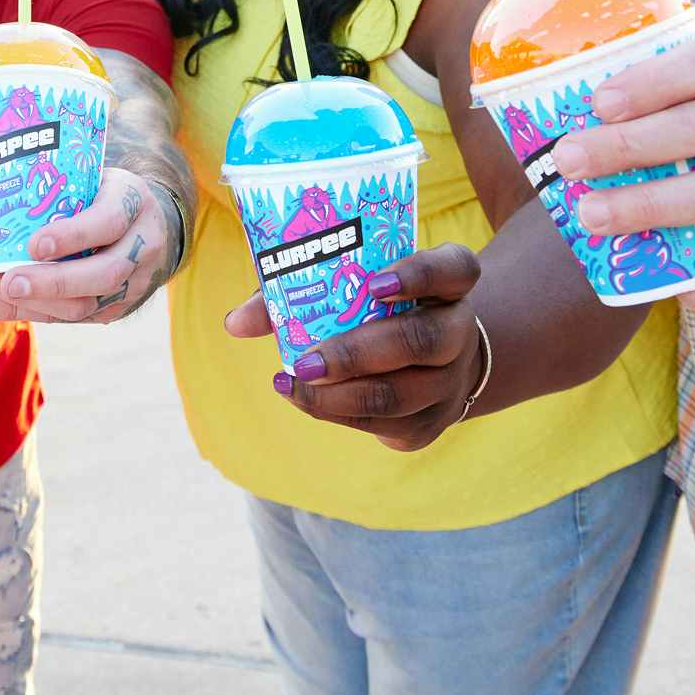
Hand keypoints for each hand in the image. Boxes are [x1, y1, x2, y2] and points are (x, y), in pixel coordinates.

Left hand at [0, 168, 176, 323]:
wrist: (153, 226)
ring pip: (87, 306)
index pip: (109, 222)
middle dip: (52, 284)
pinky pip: (72, 319)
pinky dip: (30, 312)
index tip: (34, 244)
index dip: (73, 236)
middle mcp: (142, 247)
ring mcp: (133, 284)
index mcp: (134, 202)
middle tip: (9, 282)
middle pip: (103, 275)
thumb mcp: (95, 178)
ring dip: (35, 304)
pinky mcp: (115, 309)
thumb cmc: (105, 195)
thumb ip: (62, 190)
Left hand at [224, 244, 483, 451]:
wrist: (434, 359)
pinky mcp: (433, 422)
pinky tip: (306, 400)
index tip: (374, 284)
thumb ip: (293, 289)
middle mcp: (459, 329)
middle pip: (422, 341)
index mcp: (449, 281)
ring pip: (400, 395)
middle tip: (306, 362)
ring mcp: (451, 381)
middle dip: (356, 354)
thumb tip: (235, 323)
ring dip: (339, 396)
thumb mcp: (348, 283)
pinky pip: (386, 426)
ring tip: (293, 385)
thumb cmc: (376, 307)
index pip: (453, 269)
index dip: (418, 275)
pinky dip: (340, 415)